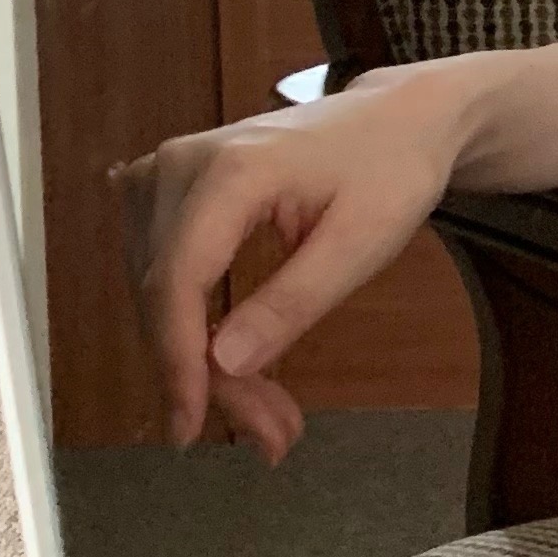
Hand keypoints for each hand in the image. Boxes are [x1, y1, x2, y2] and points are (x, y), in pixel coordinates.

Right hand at [109, 70, 463, 460]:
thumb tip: (224, 361)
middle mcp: (180, 166)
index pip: (176, 280)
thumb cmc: (390, 170)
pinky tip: (236, 368)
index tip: (190, 426)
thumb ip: (292, 302)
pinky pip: (166, 274)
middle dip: (209, 377)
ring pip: (160, 294)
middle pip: (165, 295)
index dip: (177, 361)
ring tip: (270, 412)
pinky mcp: (169, 193)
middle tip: (271, 436)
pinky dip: (197, 328)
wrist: (396, 120)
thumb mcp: (362, 242)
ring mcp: (167, 174)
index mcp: (229, 171)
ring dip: (205, 362)